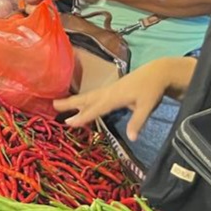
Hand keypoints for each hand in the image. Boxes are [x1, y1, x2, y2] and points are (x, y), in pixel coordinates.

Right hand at [53, 59, 171, 134]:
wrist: (157, 72)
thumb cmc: (152, 89)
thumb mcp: (147, 106)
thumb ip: (138, 121)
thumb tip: (132, 138)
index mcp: (115, 97)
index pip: (96, 108)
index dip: (82, 116)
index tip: (68, 122)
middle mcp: (108, 92)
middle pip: (86, 99)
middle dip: (70, 103)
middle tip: (53, 105)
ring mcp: (109, 90)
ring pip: (88, 96)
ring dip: (74, 101)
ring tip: (59, 103)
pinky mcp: (112, 90)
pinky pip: (94, 96)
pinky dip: (84, 100)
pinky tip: (80, 103)